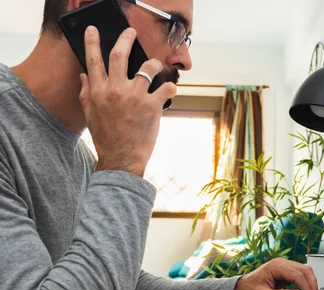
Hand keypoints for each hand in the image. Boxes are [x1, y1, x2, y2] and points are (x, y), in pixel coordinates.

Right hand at [79, 26, 176, 176]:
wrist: (122, 158)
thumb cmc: (106, 138)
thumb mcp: (90, 115)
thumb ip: (87, 93)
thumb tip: (84, 75)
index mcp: (98, 92)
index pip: (93, 60)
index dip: (92, 42)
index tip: (94, 30)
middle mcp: (115, 90)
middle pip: (119, 55)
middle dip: (126, 39)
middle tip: (131, 31)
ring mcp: (134, 96)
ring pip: (147, 67)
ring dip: (154, 64)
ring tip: (157, 66)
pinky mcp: (151, 106)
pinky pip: (166, 88)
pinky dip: (171, 87)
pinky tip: (171, 89)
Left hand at [234, 258, 318, 289]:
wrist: (240, 289)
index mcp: (276, 266)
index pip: (298, 275)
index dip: (307, 288)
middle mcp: (282, 263)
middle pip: (305, 271)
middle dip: (312, 286)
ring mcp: (284, 267)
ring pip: (305, 271)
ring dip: (311, 284)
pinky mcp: (286, 272)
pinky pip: (301, 275)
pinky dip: (306, 283)